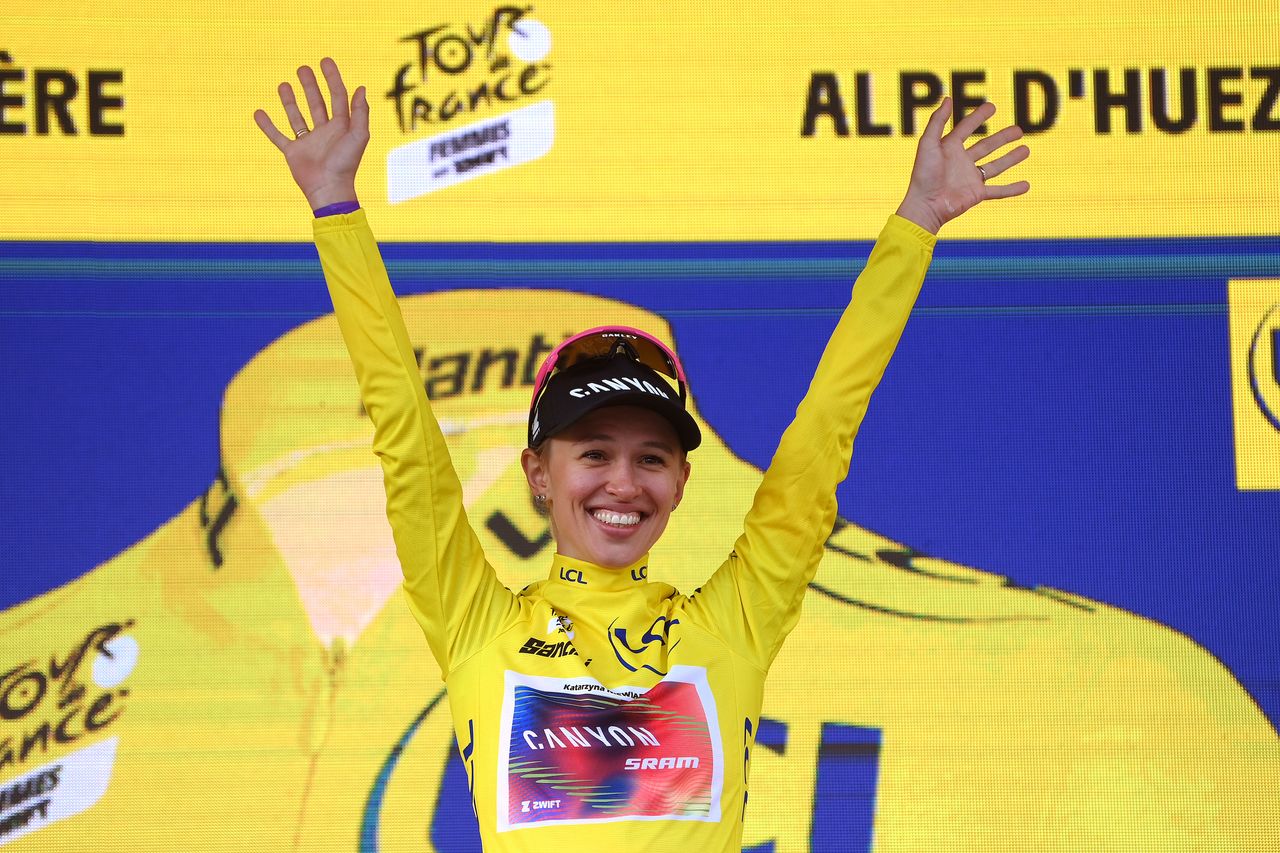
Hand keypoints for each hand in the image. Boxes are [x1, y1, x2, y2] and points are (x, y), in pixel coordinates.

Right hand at [254, 58, 369, 210]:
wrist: (329, 189)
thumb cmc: (346, 164)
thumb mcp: (358, 136)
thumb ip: (360, 113)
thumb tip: (361, 88)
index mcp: (341, 127)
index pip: (337, 97)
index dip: (333, 79)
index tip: (325, 61)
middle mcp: (325, 132)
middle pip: (317, 103)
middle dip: (310, 86)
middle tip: (303, 68)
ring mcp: (308, 142)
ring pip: (297, 117)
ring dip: (290, 101)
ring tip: (283, 84)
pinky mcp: (293, 152)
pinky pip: (277, 136)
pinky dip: (267, 125)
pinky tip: (258, 112)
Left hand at [895, 97, 1028, 233]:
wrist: (925, 205)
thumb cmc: (923, 175)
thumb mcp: (927, 143)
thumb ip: (937, 121)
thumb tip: (948, 98)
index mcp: (949, 148)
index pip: (966, 128)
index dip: (978, 117)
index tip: (992, 106)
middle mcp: (961, 162)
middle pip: (986, 146)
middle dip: (1002, 138)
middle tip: (1019, 130)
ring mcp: (970, 178)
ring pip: (995, 166)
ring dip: (1011, 158)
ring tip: (1026, 150)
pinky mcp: (976, 194)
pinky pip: (998, 191)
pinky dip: (1012, 189)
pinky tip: (1026, 185)